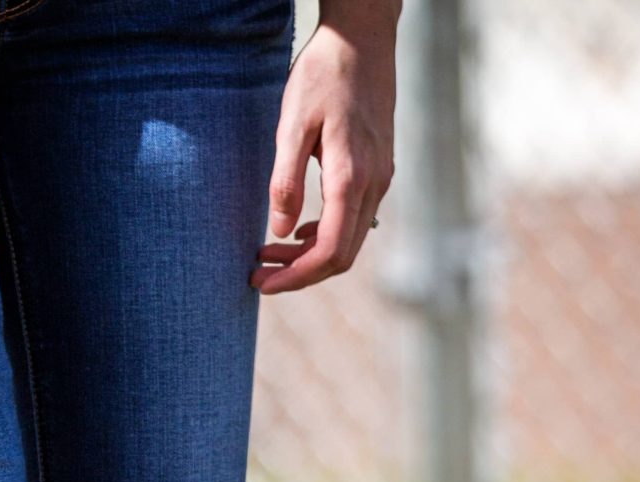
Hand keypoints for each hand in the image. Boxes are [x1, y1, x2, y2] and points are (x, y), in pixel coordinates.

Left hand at [253, 1, 397, 294]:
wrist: (362, 39)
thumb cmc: (323, 77)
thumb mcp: (292, 126)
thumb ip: (286, 181)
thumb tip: (279, 231)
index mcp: (351, 177)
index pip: (329, 251)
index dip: (294, 277)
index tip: (260, 283)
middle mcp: (374, 183)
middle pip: (342, 255)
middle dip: (299, 274)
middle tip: (258, 276)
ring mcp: (381, 177)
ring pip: (350, 240)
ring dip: (310, 256)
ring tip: (268, 255)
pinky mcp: (380, 169)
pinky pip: (355, 218)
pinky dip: (325, 235)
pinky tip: (296, 230)